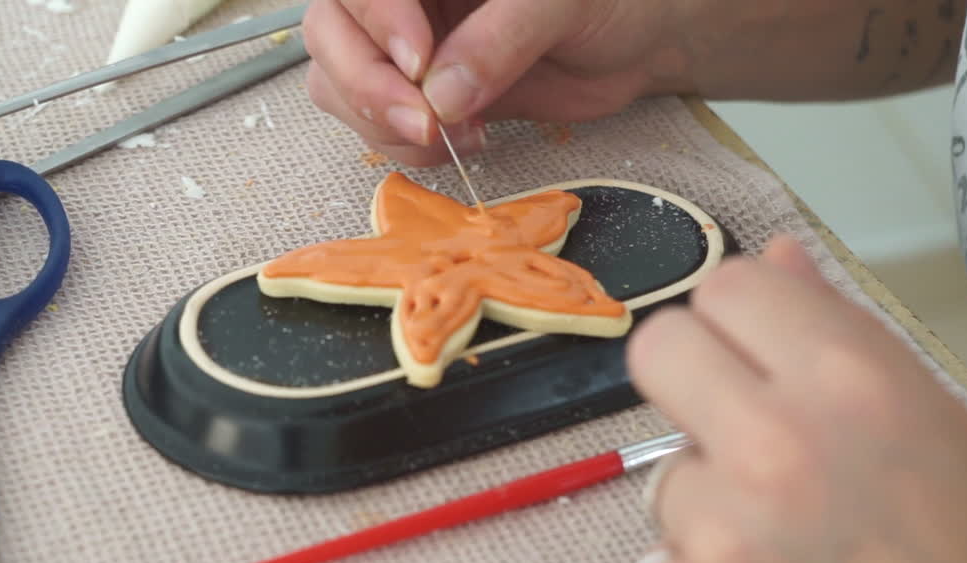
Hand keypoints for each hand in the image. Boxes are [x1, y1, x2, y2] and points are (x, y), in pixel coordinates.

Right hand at [301, 0, 690, 165]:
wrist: (637, 40)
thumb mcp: (564, 4)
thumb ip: (503, 38)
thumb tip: (442, 95)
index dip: (376, 21)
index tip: (419, 64)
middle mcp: (402, 1)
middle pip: (330, 33)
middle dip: (367, 86)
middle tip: (426, 124)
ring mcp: (401, 44)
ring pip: (339, 84)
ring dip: (384, 124)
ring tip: (458, 134)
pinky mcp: (416, 94)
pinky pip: (375, 125)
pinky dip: (408, 145)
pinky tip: (464, 139)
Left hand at [625, 237, 966, 562]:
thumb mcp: (932, 430)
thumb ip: (840, 335)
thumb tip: (779, 256)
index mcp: (856, 385)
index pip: (727, 286)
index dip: (741, 328)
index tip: (757, 362)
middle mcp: (780, 447)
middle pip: (658, 350)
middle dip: (692, 387)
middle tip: (742, 441)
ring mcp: (722, 536)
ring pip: (664, 478)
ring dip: (709, 511)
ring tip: (788, 560)